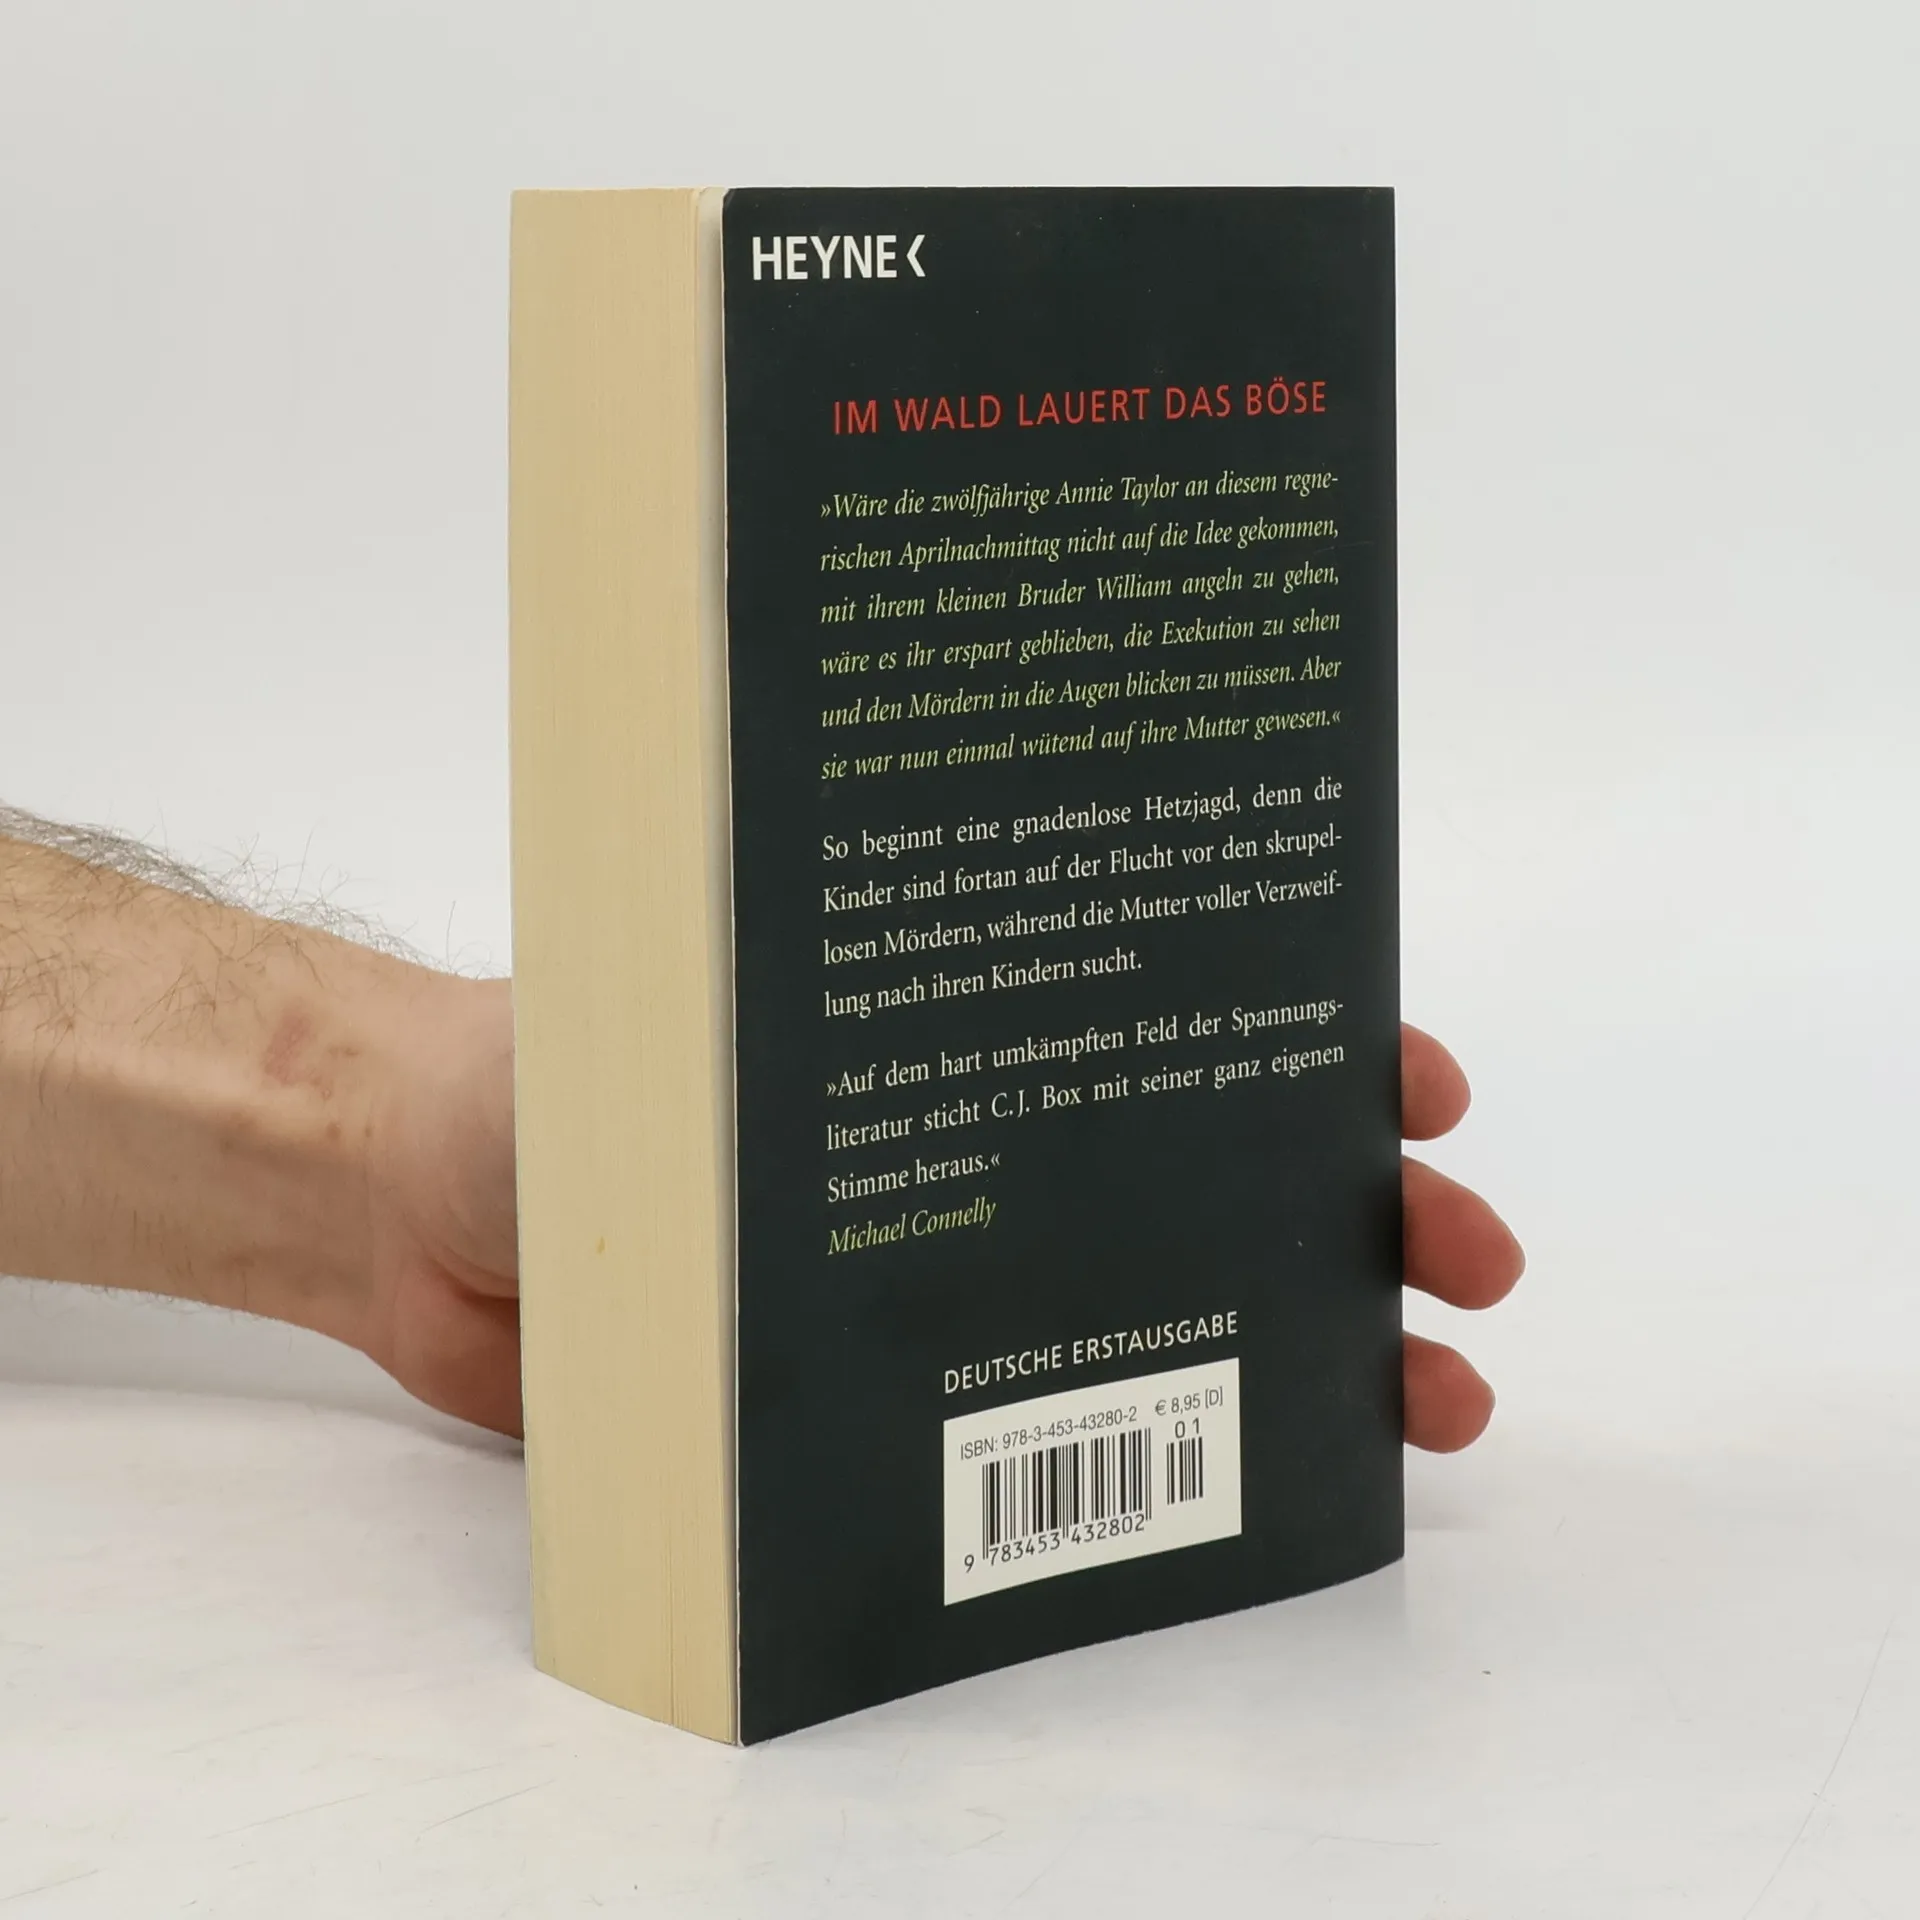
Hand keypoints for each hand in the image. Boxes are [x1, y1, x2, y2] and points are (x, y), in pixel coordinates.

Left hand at [355, 989, 1521, 1450]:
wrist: (411, 1198)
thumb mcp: (702, 1004)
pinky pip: (1047, 1427)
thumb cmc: (558, 1063)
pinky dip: (1165, 1453)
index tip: (1411, 1081)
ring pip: (1170, 1304)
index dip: (1308, 1043)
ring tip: (1428, 1404)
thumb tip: (973, 1053)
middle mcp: (987, 1142)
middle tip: (1466, 1264)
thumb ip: (814, 1027)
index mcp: (966, 1018)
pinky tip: (1257, 1487)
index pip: (1173, 1011)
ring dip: (1315, 1349)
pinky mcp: (888, 1393)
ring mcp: (951, 1272)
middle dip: (1366, 1210)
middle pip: (1215, 1169)